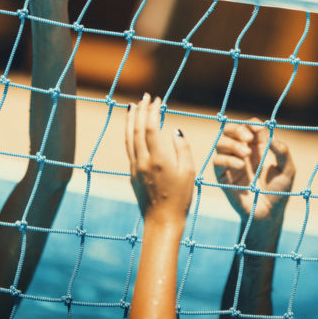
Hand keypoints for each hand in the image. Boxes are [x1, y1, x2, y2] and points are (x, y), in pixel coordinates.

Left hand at [125, 94, 193, 225]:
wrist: (162, 222)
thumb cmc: (181, 198)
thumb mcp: (189, 172)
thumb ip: (182, 148)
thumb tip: (174, 130)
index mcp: (159, 159)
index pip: (151, 127)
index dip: (152, 111)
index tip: (157, 100)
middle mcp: (143, 161)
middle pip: (137, 129)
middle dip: (140, 110)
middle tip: (145, 96)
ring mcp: (135, 167)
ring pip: (129, 137)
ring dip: (131, 119)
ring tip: (133, 106)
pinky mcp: (132, 173)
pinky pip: (129, 147)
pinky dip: (130, 133)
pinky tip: (133, 128)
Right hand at [213, 120, 294, 221]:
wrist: (269, 214)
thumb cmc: (279, 192)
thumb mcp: (288, 171)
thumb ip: (283, 153)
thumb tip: (272, 137)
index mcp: (256, 147)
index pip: (247, 127)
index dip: (251, 124)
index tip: (259, 128)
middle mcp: (241, 153)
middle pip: (229, 131)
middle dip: (237, 129)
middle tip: (248, 137)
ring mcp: (230, 164)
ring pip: (220, 143)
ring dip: (232, 144)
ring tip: (246, 153)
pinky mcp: (223, 177)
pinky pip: (217, 162)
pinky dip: (228, 160)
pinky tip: (241, 165)